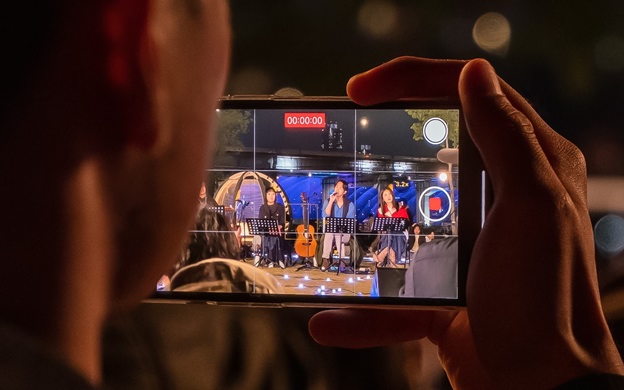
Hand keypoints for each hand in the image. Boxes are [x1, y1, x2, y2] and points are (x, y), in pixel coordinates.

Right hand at [309, 57, 623, 388]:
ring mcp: (466, 247)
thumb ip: (507, 140)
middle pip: (431, 149)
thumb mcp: (531, 209)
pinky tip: (330, 319)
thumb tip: (474, 73)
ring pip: (402, 221)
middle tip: (340, 135)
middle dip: (382, 140)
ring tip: (325, 220)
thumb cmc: (545, 301)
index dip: (414, 80)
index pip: (472, 96)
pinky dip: (363, 312)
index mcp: (528, 168)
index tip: (360, 89)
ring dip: (361, 228)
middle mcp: (499, 201)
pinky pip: (393, 293)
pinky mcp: (444, 292)